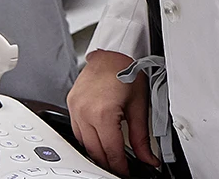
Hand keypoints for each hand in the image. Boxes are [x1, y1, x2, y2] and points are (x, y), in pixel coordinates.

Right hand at [68, 49, 152, 175]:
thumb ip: (141, 137)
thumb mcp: (139, 106)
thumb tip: (148, 157)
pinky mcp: (71, 103)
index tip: (127, 172)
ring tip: (111, 156)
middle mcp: (85, 111)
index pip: (111, 151)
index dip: (121, 166)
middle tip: (121, 167)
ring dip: (96, 152)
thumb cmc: (128, 70)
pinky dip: (86, 139)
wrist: (114, 51)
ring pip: (83, 143)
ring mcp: (75, 107)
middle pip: (95, 151)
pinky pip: (76, 130)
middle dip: (108, 163)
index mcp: (103, 113)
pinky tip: (97, 140)